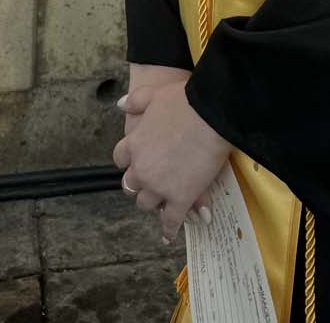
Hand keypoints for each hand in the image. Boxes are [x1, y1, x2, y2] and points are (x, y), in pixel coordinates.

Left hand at [112, 80, 231, 240]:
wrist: (209, 114)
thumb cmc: (183, 101)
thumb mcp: (153, 94)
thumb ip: (135, 101)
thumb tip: (120, 105)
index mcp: (134, 144)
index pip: (121, 158)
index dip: (129, 159)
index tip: (136, 159)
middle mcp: (142, 169)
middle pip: (131, 184)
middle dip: (139, 183)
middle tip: (151, 180)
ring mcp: (159, 186)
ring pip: (146, 203)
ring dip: (153, 201)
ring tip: (162, 201)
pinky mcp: (180, 199)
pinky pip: (171, 220)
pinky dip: (169, 229)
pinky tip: (168, 235)